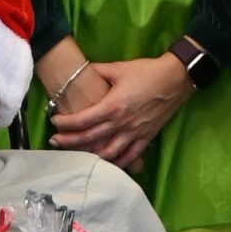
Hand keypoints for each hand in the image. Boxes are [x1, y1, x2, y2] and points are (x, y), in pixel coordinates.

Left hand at [51, 56, 190, 166]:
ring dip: (89, 155)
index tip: (54, 121)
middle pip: (89, 139)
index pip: (82, 120)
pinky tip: (105, 163)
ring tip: (76, 153)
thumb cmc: (147, 72)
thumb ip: (97, 71)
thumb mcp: (119, 68)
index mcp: (113, 106)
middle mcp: (121, 124)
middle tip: (55, 141)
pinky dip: (116, 163)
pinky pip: (128, 157)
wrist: (175, 79)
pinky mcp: (145, 139)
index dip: (65, 123)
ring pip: (107, 153)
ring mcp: (134, 134)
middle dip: (69, 141)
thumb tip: (79, 71)